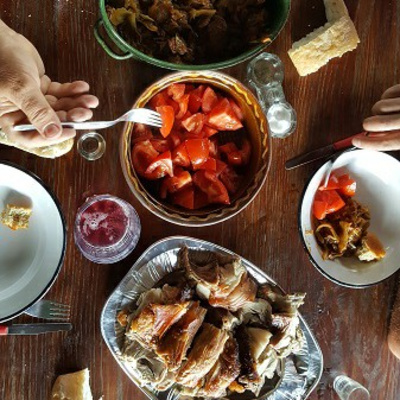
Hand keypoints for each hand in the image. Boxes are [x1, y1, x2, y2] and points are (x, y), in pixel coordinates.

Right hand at [0, 20, 97, 148]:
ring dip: (76, 104)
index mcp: (9, 117)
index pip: (31, 137)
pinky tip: (82, 87)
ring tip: (90, 100)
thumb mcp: (20, 88)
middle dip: (71, 117)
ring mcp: (34, 100)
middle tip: (85, 112)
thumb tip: (53, 132)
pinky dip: (73, 91)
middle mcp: (22, 111)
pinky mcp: (42, 88)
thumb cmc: (2, 60)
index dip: (52, 137)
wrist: (1, 37)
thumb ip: (38, 111)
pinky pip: (61, 93)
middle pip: (51, 122)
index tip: (70, 131)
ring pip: (60, 107)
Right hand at [352, 84, 399, 150]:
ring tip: (386, 112)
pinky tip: (392, 101)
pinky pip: (387, 93)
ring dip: (378, 110)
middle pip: (376, 124)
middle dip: (368, 125)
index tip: (356, 141)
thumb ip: (394, 138)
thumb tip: (375, 138)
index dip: (368, 144)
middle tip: (369, 125)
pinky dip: (386, 97)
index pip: (385, 143)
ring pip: (379, 107)